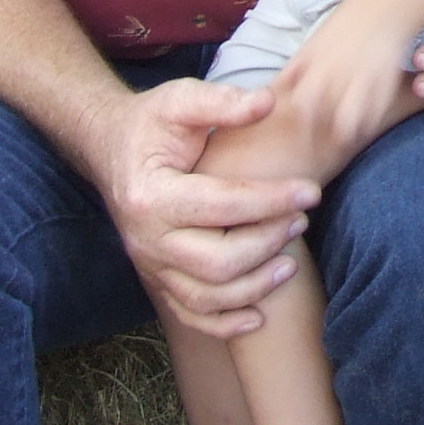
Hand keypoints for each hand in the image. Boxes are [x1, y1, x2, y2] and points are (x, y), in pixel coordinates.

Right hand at [98, 77, 322, 337]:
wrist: (112, 150)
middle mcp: (146, 239)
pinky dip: (225, 324)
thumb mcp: (179, 100)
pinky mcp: (157, 281)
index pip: (223, 205)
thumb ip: (221, 102)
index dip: (272, 200)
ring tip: (291, 263)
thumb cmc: (152, 124)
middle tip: (301, 222)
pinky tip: (259, 315)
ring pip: (207, 297)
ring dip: (255, 286)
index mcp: (152, 195)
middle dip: (267, 244)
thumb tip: (267, 103)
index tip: (311, 192)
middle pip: (217, 261)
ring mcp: (150, 266)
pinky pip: (191, 316)